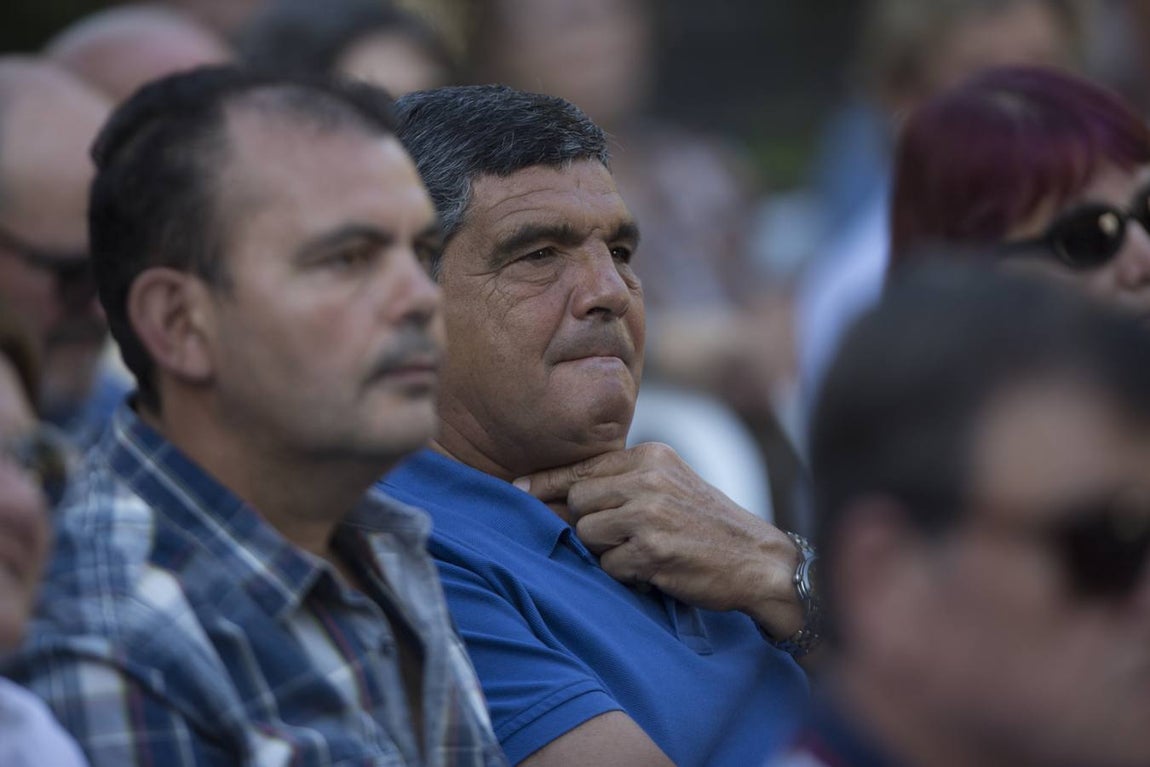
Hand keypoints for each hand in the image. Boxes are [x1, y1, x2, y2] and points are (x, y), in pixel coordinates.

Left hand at [516, 442, 803, 638]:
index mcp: (650, 456)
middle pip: (578, 502)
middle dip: (588, 525)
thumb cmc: (708, 526)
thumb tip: (557, 496)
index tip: (516, 488)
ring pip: (587, 534)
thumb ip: (624, 483)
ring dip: (607, 552)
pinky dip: (626, 574)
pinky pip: (609, 566)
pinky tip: (655, 570)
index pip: (583, 466)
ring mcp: (649, 513)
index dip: (546, 481)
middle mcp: (647, 478)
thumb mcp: (670, 486)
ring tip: (642, 553)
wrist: (759, 560)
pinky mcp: (652, 549)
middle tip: (620, 538)